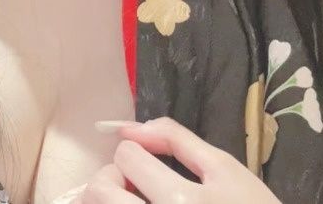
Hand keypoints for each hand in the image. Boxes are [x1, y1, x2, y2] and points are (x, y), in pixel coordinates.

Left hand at [73, 116, 281, 202]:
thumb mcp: (224, 168)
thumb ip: (176, 139)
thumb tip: (132, 126)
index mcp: (180, 201)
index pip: (125, 156)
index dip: (134, 151)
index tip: (148, 162)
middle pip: (98, 191)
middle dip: (112, 178)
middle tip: (134, 184)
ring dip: (110, 200)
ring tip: (136, 199)